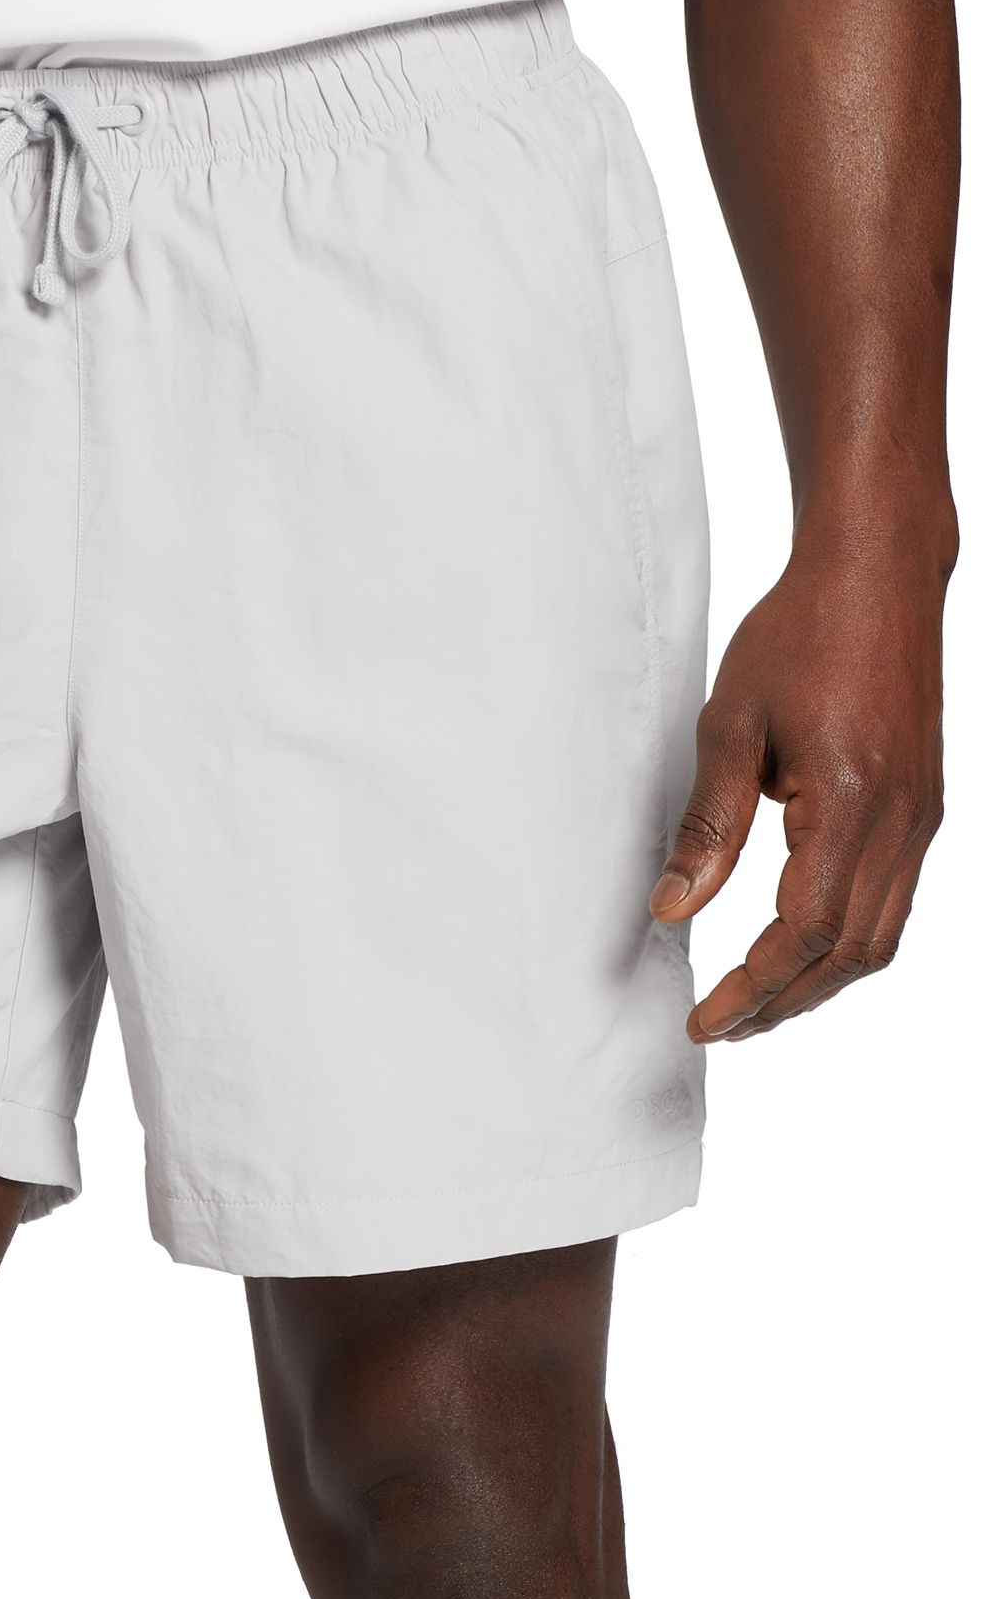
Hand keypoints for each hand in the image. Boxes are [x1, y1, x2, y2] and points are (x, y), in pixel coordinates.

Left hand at [649, 536, 947, 1043]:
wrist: (880, 572)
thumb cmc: (798, 635)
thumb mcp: (730, 723)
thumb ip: (707, 824)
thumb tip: (673, 908)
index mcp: (851, 803)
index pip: (803, 933)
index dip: (752, 989)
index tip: (702, 1021)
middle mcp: (902, 822)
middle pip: (849, 954)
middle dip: (782, 1002)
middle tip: (720, 1026)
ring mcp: (923, 818)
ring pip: (880, 938)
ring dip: (818, 982)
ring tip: (754, 1002)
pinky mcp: (925, 807)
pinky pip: (895, 902)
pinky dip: (847, 942)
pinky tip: (800, 946)